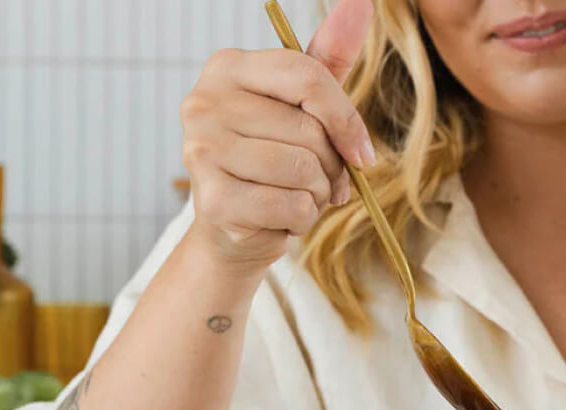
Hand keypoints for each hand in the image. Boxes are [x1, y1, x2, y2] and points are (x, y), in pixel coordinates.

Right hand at [181, 0, 374, 274]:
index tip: (363, 154)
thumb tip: (361, 1)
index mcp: (227, 68)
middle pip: (308, 129)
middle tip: (322, 185)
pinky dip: (301, 220)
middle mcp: (205, 103)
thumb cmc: (270, 162)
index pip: (307, 76)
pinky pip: (291, 205)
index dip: (345, 118)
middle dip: (331, 167)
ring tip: (300, 199)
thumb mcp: (299, 107)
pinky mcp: (213, 200)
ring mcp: (203, 151)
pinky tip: (283, 220)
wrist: (232, 230)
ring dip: (317, 195)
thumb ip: (328, 60)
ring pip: (302, 170)